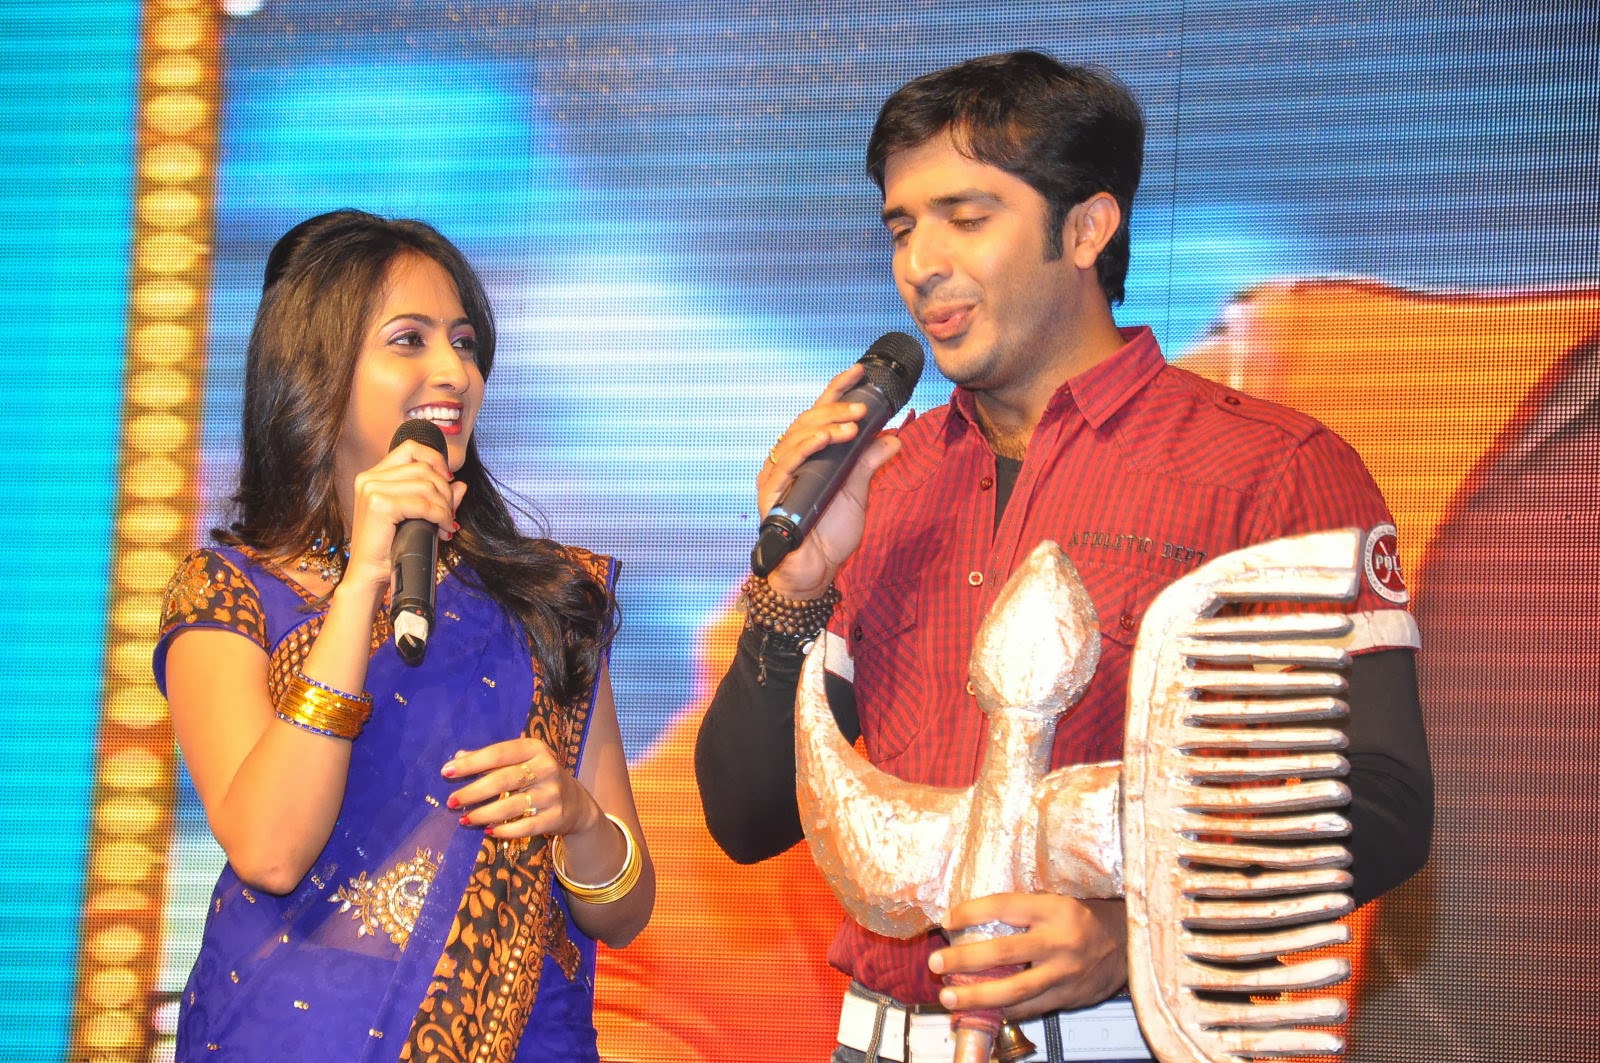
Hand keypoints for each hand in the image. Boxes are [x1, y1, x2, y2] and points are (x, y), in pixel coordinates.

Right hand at [341, 439, 466, 594]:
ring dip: (444, 506)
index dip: (436, 460)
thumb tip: (461, 484)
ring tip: (446, 525)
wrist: (371, 575)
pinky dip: (440, 516)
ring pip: (426, 485)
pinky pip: (423, 504)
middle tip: (450, 515)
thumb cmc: (391, 547)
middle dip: (445, 491)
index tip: (449, 480)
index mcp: (374, 475)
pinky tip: (443, 530)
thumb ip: (437, 498)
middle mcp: (369, 477)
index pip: (411, 449)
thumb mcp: (417, 517)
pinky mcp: (378, 504)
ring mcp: (371, 489)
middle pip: (424, 468)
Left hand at [441, 736, 601, 839]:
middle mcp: (546, 768)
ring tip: (465, 819)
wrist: (575, 802)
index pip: (498, 753)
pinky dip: (505, 830)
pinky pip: (525, 827)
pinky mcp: (555, 817)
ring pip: (511, 806)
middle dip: (473, 792)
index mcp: (535, 748)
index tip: (446, 772)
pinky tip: (488, 831)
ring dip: (484, 814)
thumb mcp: (519, 761)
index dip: (471, 763)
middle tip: (451, 802)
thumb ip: (490, 759)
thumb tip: (457, 758)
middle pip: (503, 780)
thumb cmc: (537, 776)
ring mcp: (552, 793)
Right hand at [758, 362, 902, 598]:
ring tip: (854, 422)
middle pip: (809, 420)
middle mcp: (791, 459)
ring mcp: (779, 474)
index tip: (859, 370)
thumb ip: (870, 464)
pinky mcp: (771, 492)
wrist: (815, 572)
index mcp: (811, 455)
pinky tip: (826, 438)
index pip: (821, 414)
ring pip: (798, 435)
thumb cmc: (831, 534)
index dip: (837, 390)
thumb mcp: (858, 493)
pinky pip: (787, 462)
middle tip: (864, 405)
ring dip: (827, 424)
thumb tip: (894, 437)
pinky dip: (807, 447)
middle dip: (837, 407)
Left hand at [930, 893, 1127, 1019]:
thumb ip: (1022, 910)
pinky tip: (982, 1011)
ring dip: (977, 996)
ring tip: (950, 998)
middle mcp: (1058, 941)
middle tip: (937, 963)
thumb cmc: (1085, 918)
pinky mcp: (1068, 997)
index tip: (948, 920)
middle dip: (964, 960)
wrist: (1127, 943)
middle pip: (1002, 952)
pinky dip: (1004, 1011)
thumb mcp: (1056, 901)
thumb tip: (973, 918)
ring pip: (1014, 990)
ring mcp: (1064, 973)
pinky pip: (1030, 1008)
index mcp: (1053, 909)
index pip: (1003, 906)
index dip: (971, 913)